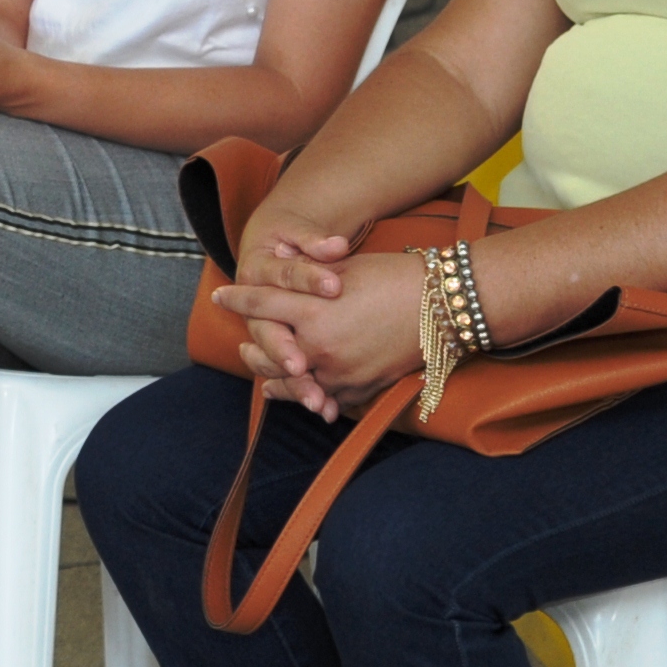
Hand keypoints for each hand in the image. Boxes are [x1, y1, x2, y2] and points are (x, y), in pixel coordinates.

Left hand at [215, 241, 421, 420]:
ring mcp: (339, 373)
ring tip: (260, 375)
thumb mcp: (343, 269)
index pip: (261, 303)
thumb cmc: (395, 277)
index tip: (220, 296)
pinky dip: (308, 395)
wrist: (445, 305)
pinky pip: (324, 398)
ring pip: (291, 383)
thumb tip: (276, 273)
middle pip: (268, 352)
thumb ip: (306, 278)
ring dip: (272, 378)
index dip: (237, 298)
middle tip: (239, 343)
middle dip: (251, 347)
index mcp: (312, 310)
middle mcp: (319, 346)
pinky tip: (299, 392)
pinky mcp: (359, 390)